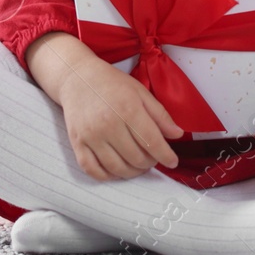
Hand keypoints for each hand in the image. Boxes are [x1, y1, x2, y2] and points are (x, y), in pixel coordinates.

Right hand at [54, 60, 183, 180]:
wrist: (77, 78)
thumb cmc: (111, 84)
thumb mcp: (140, 92)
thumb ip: (160, 114)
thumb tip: (177, 134)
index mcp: (128, 109)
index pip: (152, 142)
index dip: (166, 156)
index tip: (172, 162)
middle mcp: (108, 124)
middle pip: (136, 158)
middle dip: (150, 163)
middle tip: (152, 158)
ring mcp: (91, 136)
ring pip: (117, 168)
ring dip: (133, 172)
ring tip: (138, 165)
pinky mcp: (77, 143)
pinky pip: (93, 170)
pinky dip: (107, 176)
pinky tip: (117, 170)